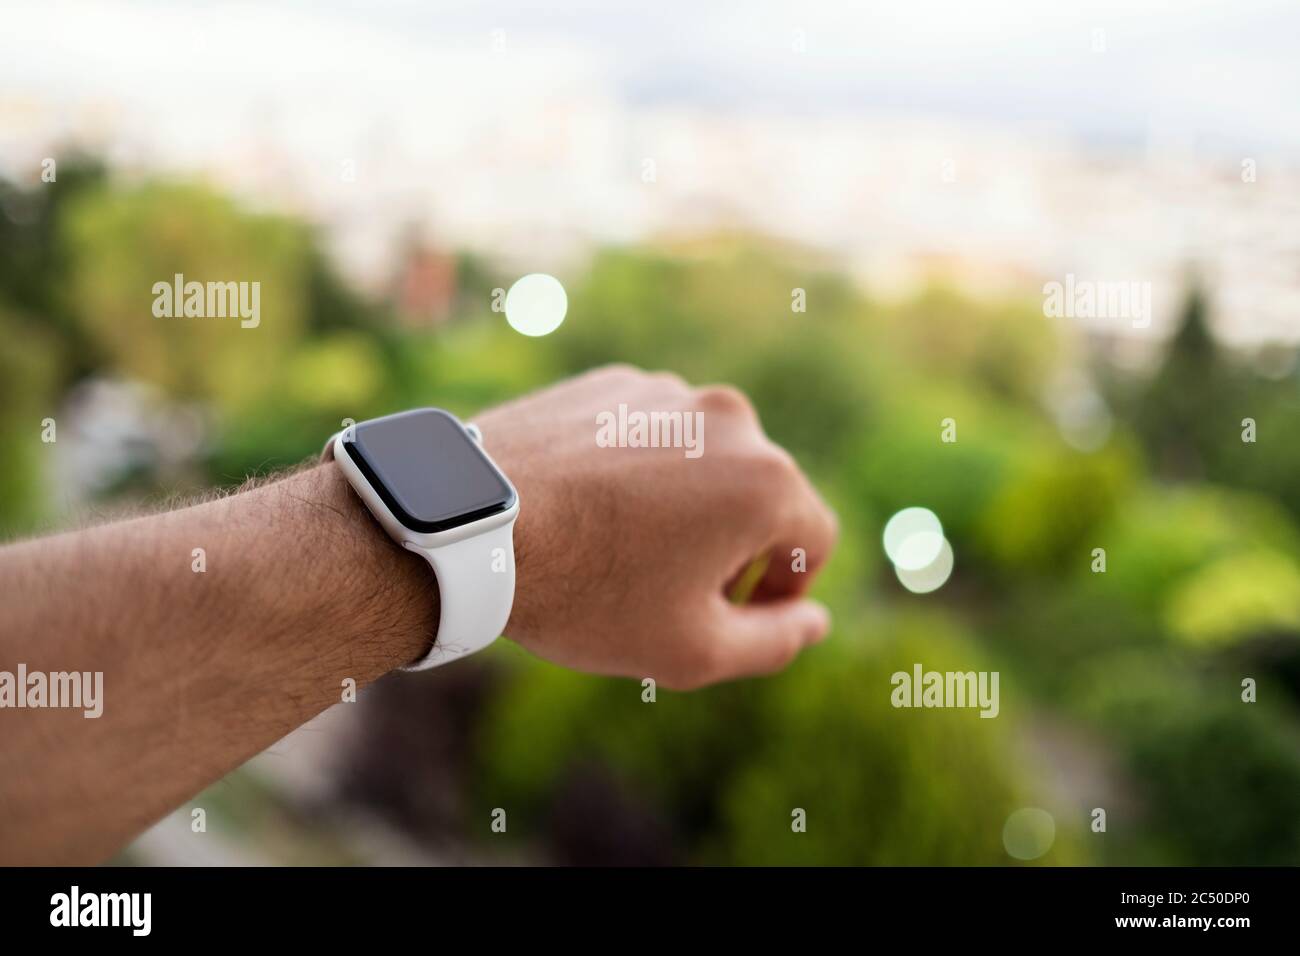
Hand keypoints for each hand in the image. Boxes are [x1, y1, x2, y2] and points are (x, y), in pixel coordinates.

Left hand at [476, 364, 837, 688]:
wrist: (474, 524)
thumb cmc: (587, 593)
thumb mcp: (693, 649)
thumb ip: (775, 642)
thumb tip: (816, 622)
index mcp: (767, 482)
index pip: (814, 538)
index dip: (785, 587)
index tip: (734, 612)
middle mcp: (730, 420)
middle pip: (761, 494)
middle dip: (733, 546)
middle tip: (672, 591)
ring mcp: (667, 392)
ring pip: (703, 460)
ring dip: (685, 505)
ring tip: (621, 549)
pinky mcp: (612, 384)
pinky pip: (650, 434)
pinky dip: (638, 471)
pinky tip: (589, 512)